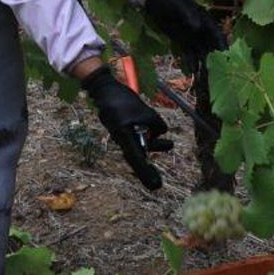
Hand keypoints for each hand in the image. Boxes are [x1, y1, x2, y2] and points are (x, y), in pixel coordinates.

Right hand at [82, 66, 172, 189]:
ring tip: (169, 144)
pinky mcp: (121, 129)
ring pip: (139, 145)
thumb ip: (156, 124)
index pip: (136, 158)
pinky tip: (155, 132)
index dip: (146, 173)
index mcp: (124, 135)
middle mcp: (121, 139)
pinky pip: (135, 138)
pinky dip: (146, 137)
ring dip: (154, 145)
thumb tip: (161, 132)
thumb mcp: (145, 111)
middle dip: (148, 169)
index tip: (154, 185)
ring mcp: (120, 135)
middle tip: (157, 185)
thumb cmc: (122, 99)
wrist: (104, 90)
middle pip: (137, 157)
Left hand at [144, 0, 226, 69]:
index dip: (223, 47)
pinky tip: (193, 73)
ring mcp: (193, 37)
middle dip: (215, 61)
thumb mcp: (180, 6)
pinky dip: (192, 63)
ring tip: (206, 78)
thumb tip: (197, 27)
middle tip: (218, 74)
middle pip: (211, 48)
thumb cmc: (171, 0)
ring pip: (201, 53)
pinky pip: (189, 54)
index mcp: (206, 21)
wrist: (156, 0)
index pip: (217, 36)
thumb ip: (189, 15)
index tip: (227, 59)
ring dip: (204, 65)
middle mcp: (202, 31)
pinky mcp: (183, 42)